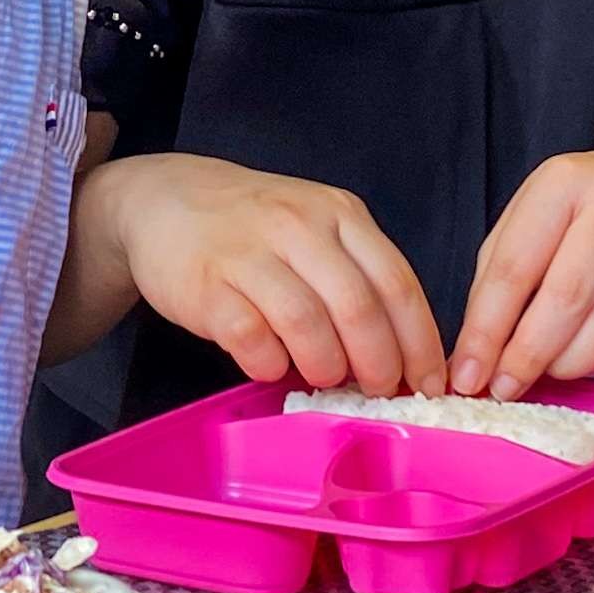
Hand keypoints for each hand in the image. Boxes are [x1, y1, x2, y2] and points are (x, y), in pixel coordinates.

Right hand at [90, 153, 444, 394]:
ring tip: (324, 378)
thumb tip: (401, 354)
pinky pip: (251, 338)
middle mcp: (299, 227)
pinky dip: (269, 364)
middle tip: (378, 392)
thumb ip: (354, 276)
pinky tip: (270, 365)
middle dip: (379, 364)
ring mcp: (249, 254)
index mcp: (339, 214)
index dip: (420, 342)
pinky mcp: (206, 285)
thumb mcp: (314, 227)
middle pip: (358, 308)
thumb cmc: (252, 226)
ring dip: (325, 366)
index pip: (397, 283)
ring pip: (307, 324)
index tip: (430, 383)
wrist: (163, 200)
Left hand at [453, 148, 593, 398]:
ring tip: (542, 373)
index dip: (488, 329)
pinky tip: (579, 361)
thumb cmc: (576, 212)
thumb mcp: (524, 223)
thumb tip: (476, 357)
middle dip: (529, 354)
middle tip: (505, 387)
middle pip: (568, 298)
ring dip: (567, 364)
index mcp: (564, 183)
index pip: (516, 267)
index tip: (469, 373)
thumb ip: (495, 284)